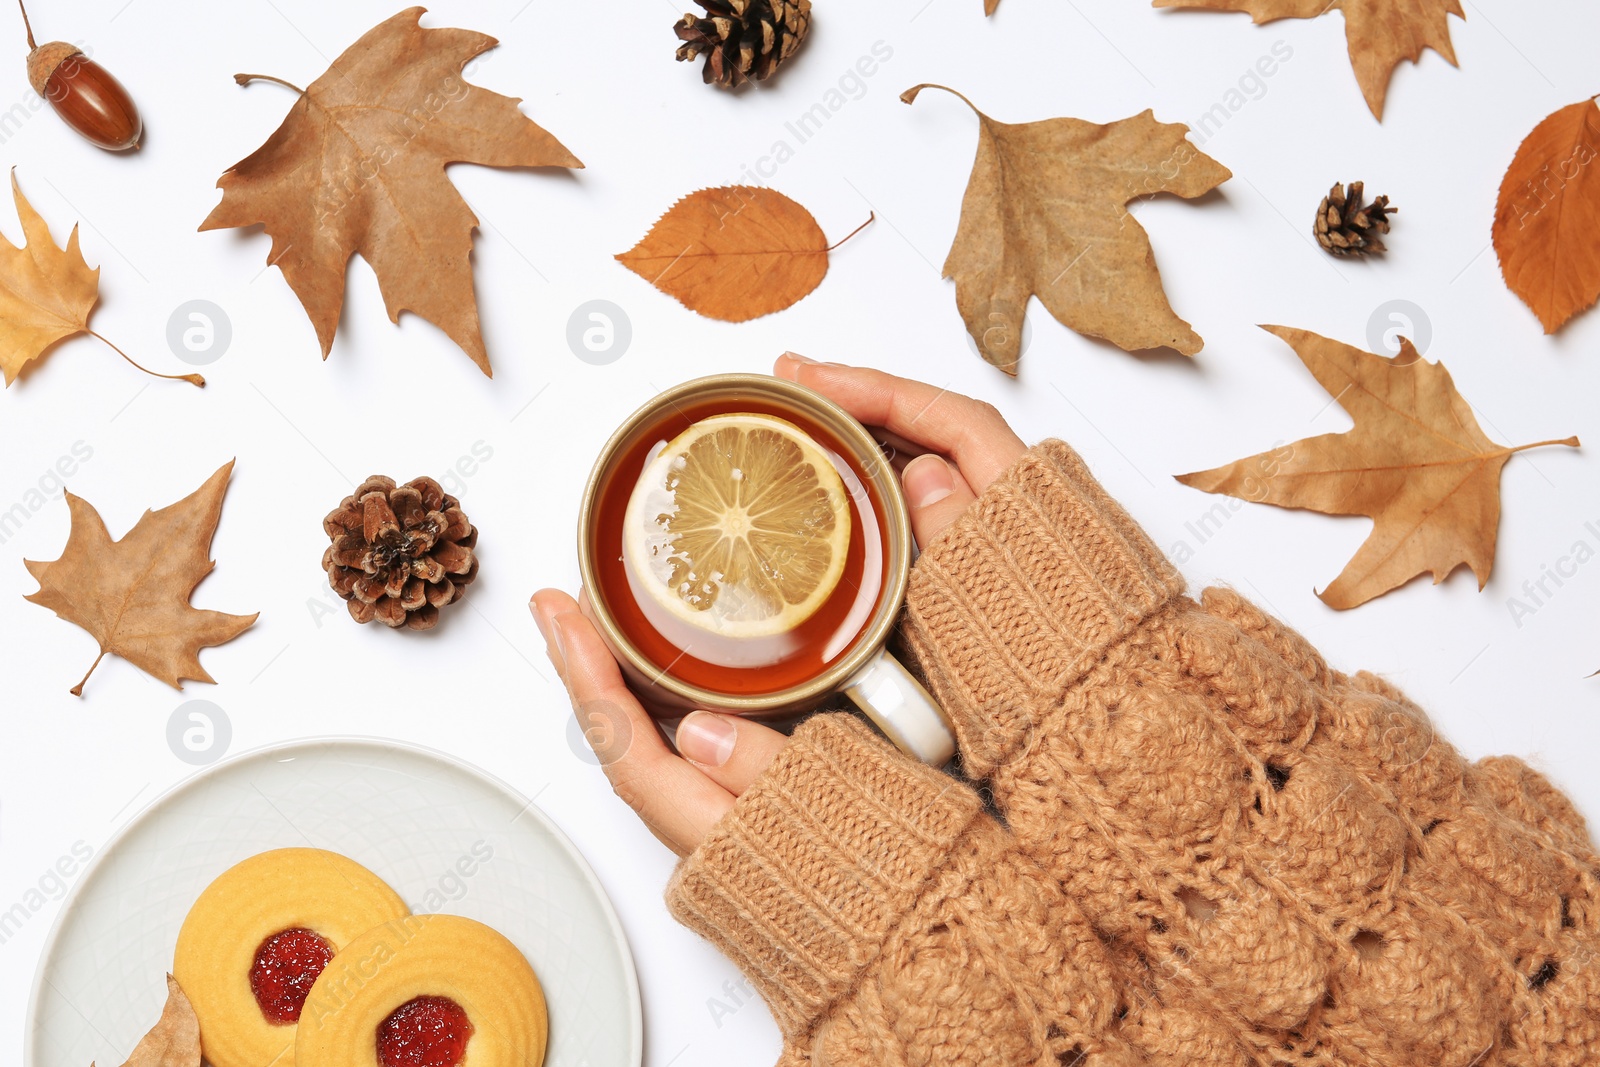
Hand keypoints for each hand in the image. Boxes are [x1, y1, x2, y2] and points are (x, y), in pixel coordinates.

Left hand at [535, 358, 1026, 854]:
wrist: (938, 949)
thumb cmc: (902, 884)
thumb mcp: (844, 808)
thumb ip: (768, 772)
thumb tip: (701, 733)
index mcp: (719, 832)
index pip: (625, 746)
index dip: (585, 673)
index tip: (559, 611)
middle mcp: (707, 839)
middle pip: (624, 745)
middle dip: (592, 669)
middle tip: (573, 603)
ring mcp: (725, 835)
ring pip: (655, 752)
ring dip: (628, 686)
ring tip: (615, 623)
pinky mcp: (752, 827)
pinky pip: (690, 762)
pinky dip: (672, 711)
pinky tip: (689, 676)